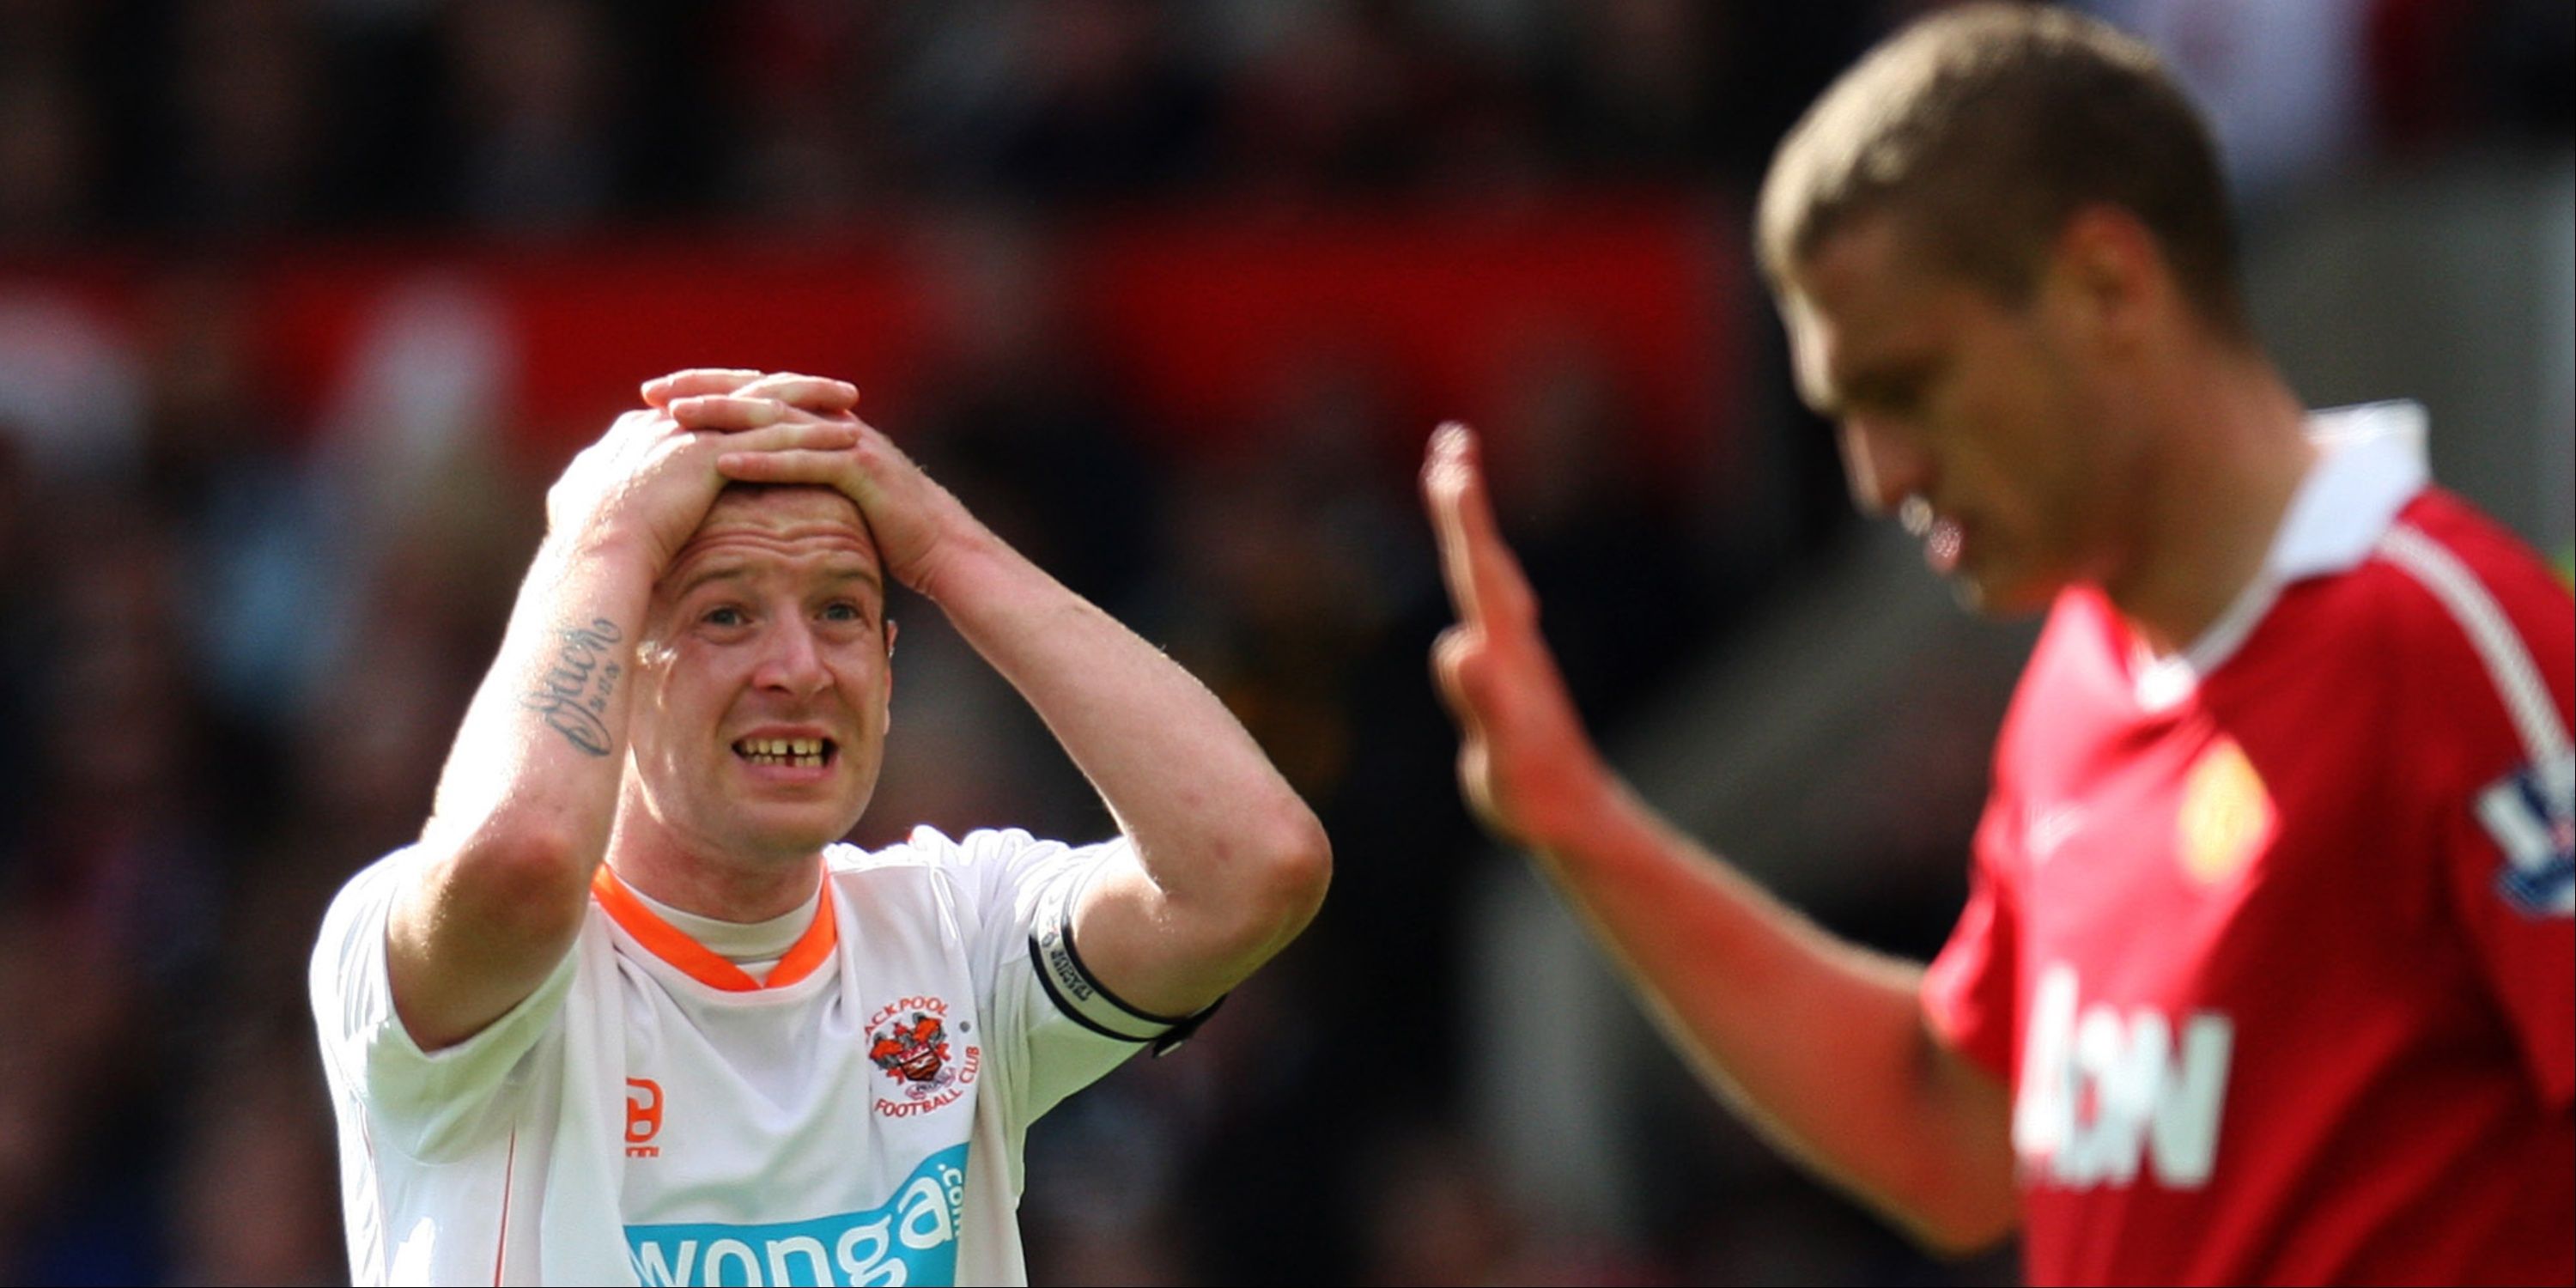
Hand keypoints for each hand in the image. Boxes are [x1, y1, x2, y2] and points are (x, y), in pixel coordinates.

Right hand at [544, 380, 856, 571]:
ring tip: (848, 397)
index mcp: (638, 432)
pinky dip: (815, 434)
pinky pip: (777, 437)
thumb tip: (579, 496)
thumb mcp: (582, 510)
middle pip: (735, 389)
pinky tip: (848, 436)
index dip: (736, 399)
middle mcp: (666, 422)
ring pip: (763, 403)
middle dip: (779, 383)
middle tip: (817, 383)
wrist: (591, 556)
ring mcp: (688, 433)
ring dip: (809, 397)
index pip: (700, 402)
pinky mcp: (711, 454)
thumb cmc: (585, 549)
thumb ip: (589, 494)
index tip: (767, 398)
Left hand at [656, 373, 974, 596]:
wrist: (943, 547)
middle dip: (704, 389)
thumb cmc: (886, 528)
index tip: (658, 393)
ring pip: (777, 420)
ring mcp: (849, 442)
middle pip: (759, 393)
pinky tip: (724, 462)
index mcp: (821, 424)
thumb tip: (744, 485)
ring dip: (724, 417)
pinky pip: (804, 462)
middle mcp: (833, 422)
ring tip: (677, 418)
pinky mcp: (862, 470)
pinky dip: (764, 461)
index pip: (756, 394)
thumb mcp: (829, 495)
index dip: (707, 387)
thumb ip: (794, 478)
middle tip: (654, 391)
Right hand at [1422, 422, 1612, 849]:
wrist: (1578, 819)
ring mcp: (1512, 652)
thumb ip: (1486, 700)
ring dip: (1468, 523)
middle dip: (1462, 501)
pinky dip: (1477, 564)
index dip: (1461, 516)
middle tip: (1450, 440)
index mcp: (1503, 649)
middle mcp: (1510, 639)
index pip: (1476, 568)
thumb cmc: (1538, 797)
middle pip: (1481, 557)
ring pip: (1486, 573)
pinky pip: (1488, 603)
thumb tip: (1458, 645)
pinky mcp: (1510, 671)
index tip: (1450, 461)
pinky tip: (1477, 562)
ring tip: (1452, 474)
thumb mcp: (1504, 755)